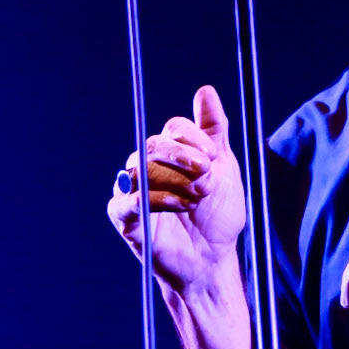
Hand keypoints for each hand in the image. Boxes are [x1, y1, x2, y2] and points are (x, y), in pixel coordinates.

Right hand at [107, 84, 246, 297]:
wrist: (212, 258)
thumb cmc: (217, 214)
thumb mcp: (224, 168)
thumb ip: (214, 130)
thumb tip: (205, 90)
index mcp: (172, 153)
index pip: (173, 129)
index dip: (193, 138)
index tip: (215, 157)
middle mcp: (149, 166)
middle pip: (153, 144)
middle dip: (182, 156)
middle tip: (207, 174)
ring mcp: (133, 191)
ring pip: (141, 170)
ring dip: (174, 181)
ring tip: (197, 198)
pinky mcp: (125, 218)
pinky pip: (126, 201)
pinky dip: (153, 201)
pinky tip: (178, 206)